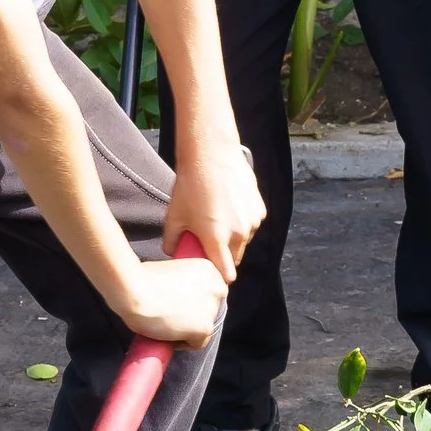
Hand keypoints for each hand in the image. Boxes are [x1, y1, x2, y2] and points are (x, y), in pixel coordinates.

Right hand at [122, 253, 227, 346]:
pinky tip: (166, 333)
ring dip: (186, 330)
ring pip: (203, 328)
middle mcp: (217, 288)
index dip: (191, 301)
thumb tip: (183, 298)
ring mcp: (212, 309)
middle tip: (169, 316)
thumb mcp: (173, 271)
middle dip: (191, 316)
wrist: (134, 291)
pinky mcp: (204, 328)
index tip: (175, 304)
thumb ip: (185, 283)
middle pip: (208, 311)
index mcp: (210, 270)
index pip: (209, 294)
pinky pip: (196, 344)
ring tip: (165, 325)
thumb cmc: (142, 278)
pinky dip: (182, 343)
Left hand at [166, 134, 262, 279]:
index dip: (218, 275)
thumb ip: (171, 241)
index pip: (226, 274)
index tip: (210, 271)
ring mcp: (252, 221)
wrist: (212, 155)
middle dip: (223, 255)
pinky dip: (242, 223)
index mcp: (217, 239)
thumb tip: (172, 252)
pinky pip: (251, 226)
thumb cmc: (190, 185)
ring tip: (218, 219)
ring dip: (234, 239)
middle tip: (209, 241)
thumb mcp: (174, 215)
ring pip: (244, 242)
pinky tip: (229, 208)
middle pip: (235, 259)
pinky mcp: (260, 210)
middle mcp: (239, 233)